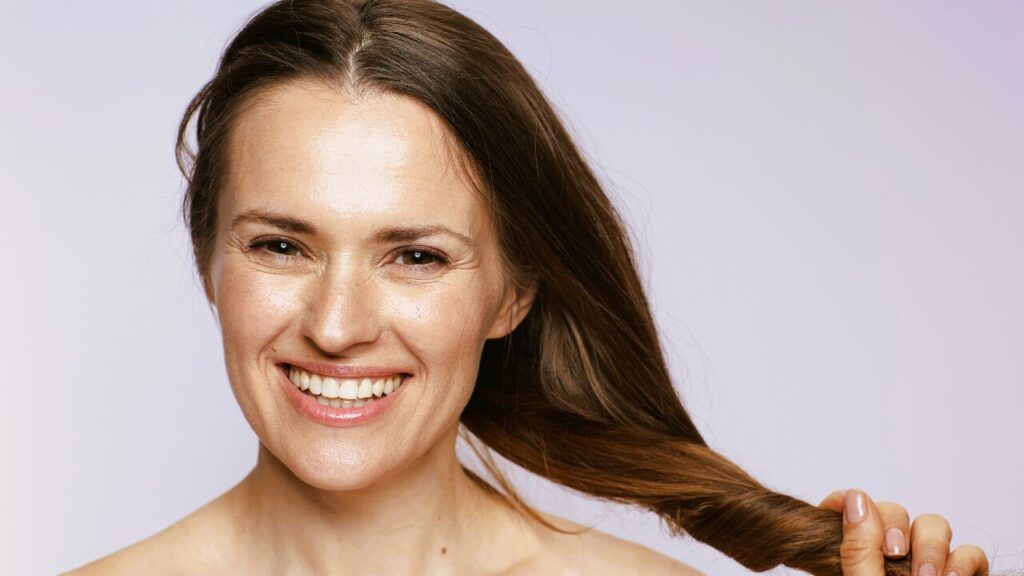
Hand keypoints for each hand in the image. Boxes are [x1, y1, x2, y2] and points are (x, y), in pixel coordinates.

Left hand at [819, 489, 988, 575]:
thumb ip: (859, 550)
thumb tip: (856, 499)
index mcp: (855, 560)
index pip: (847, 511)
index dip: (842, 500)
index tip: (838, 505)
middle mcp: (891, 560)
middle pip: (893, 511)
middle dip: (895, 527)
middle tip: (894, 554)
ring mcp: (926, 566)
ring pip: (933, 525)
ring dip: (931, 547)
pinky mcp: (959, 575)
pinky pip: (970, 552)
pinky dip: (964, 562)